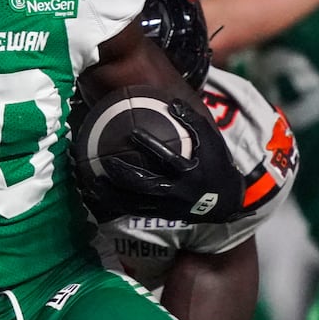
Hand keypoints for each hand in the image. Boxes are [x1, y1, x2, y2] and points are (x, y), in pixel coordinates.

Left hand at [94, 99, 243, 222]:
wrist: (225, 203)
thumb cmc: (216, 165)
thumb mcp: (211, 141)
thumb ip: (192, 122)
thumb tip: (171, 103)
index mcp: (190, 173)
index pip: (168, 158)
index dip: (150, 145)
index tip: (132, 132)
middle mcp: (178, 193)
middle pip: (146, 185)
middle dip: (125, 174)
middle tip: (107, 161)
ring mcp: (168, 208)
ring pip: (135, 204)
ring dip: (113, 194)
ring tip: (93, 183)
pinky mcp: (161, 216)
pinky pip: (133, 212)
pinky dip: (115, 204)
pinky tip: (99, 196)